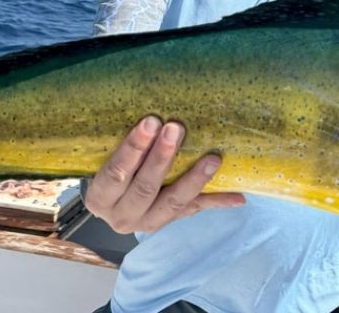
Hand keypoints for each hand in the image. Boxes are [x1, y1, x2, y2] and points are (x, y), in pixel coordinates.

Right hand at [84, 116, 245, 233]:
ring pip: (174, 203)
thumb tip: (150, 116)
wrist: (113, 201)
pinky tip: (238, 197)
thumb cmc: (111, 169)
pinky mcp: (170, 222)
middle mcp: (121, 216)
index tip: (151, 121)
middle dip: (162, 158)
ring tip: (213, 160)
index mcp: (100, 198)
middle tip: (176, 128)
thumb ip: (125, 143)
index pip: (115, 173)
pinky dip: (218, 202)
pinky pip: (196, 209)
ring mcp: (148, 222)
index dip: (133, 148)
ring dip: (194, 179)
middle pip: (144, 188)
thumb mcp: (106, 159)